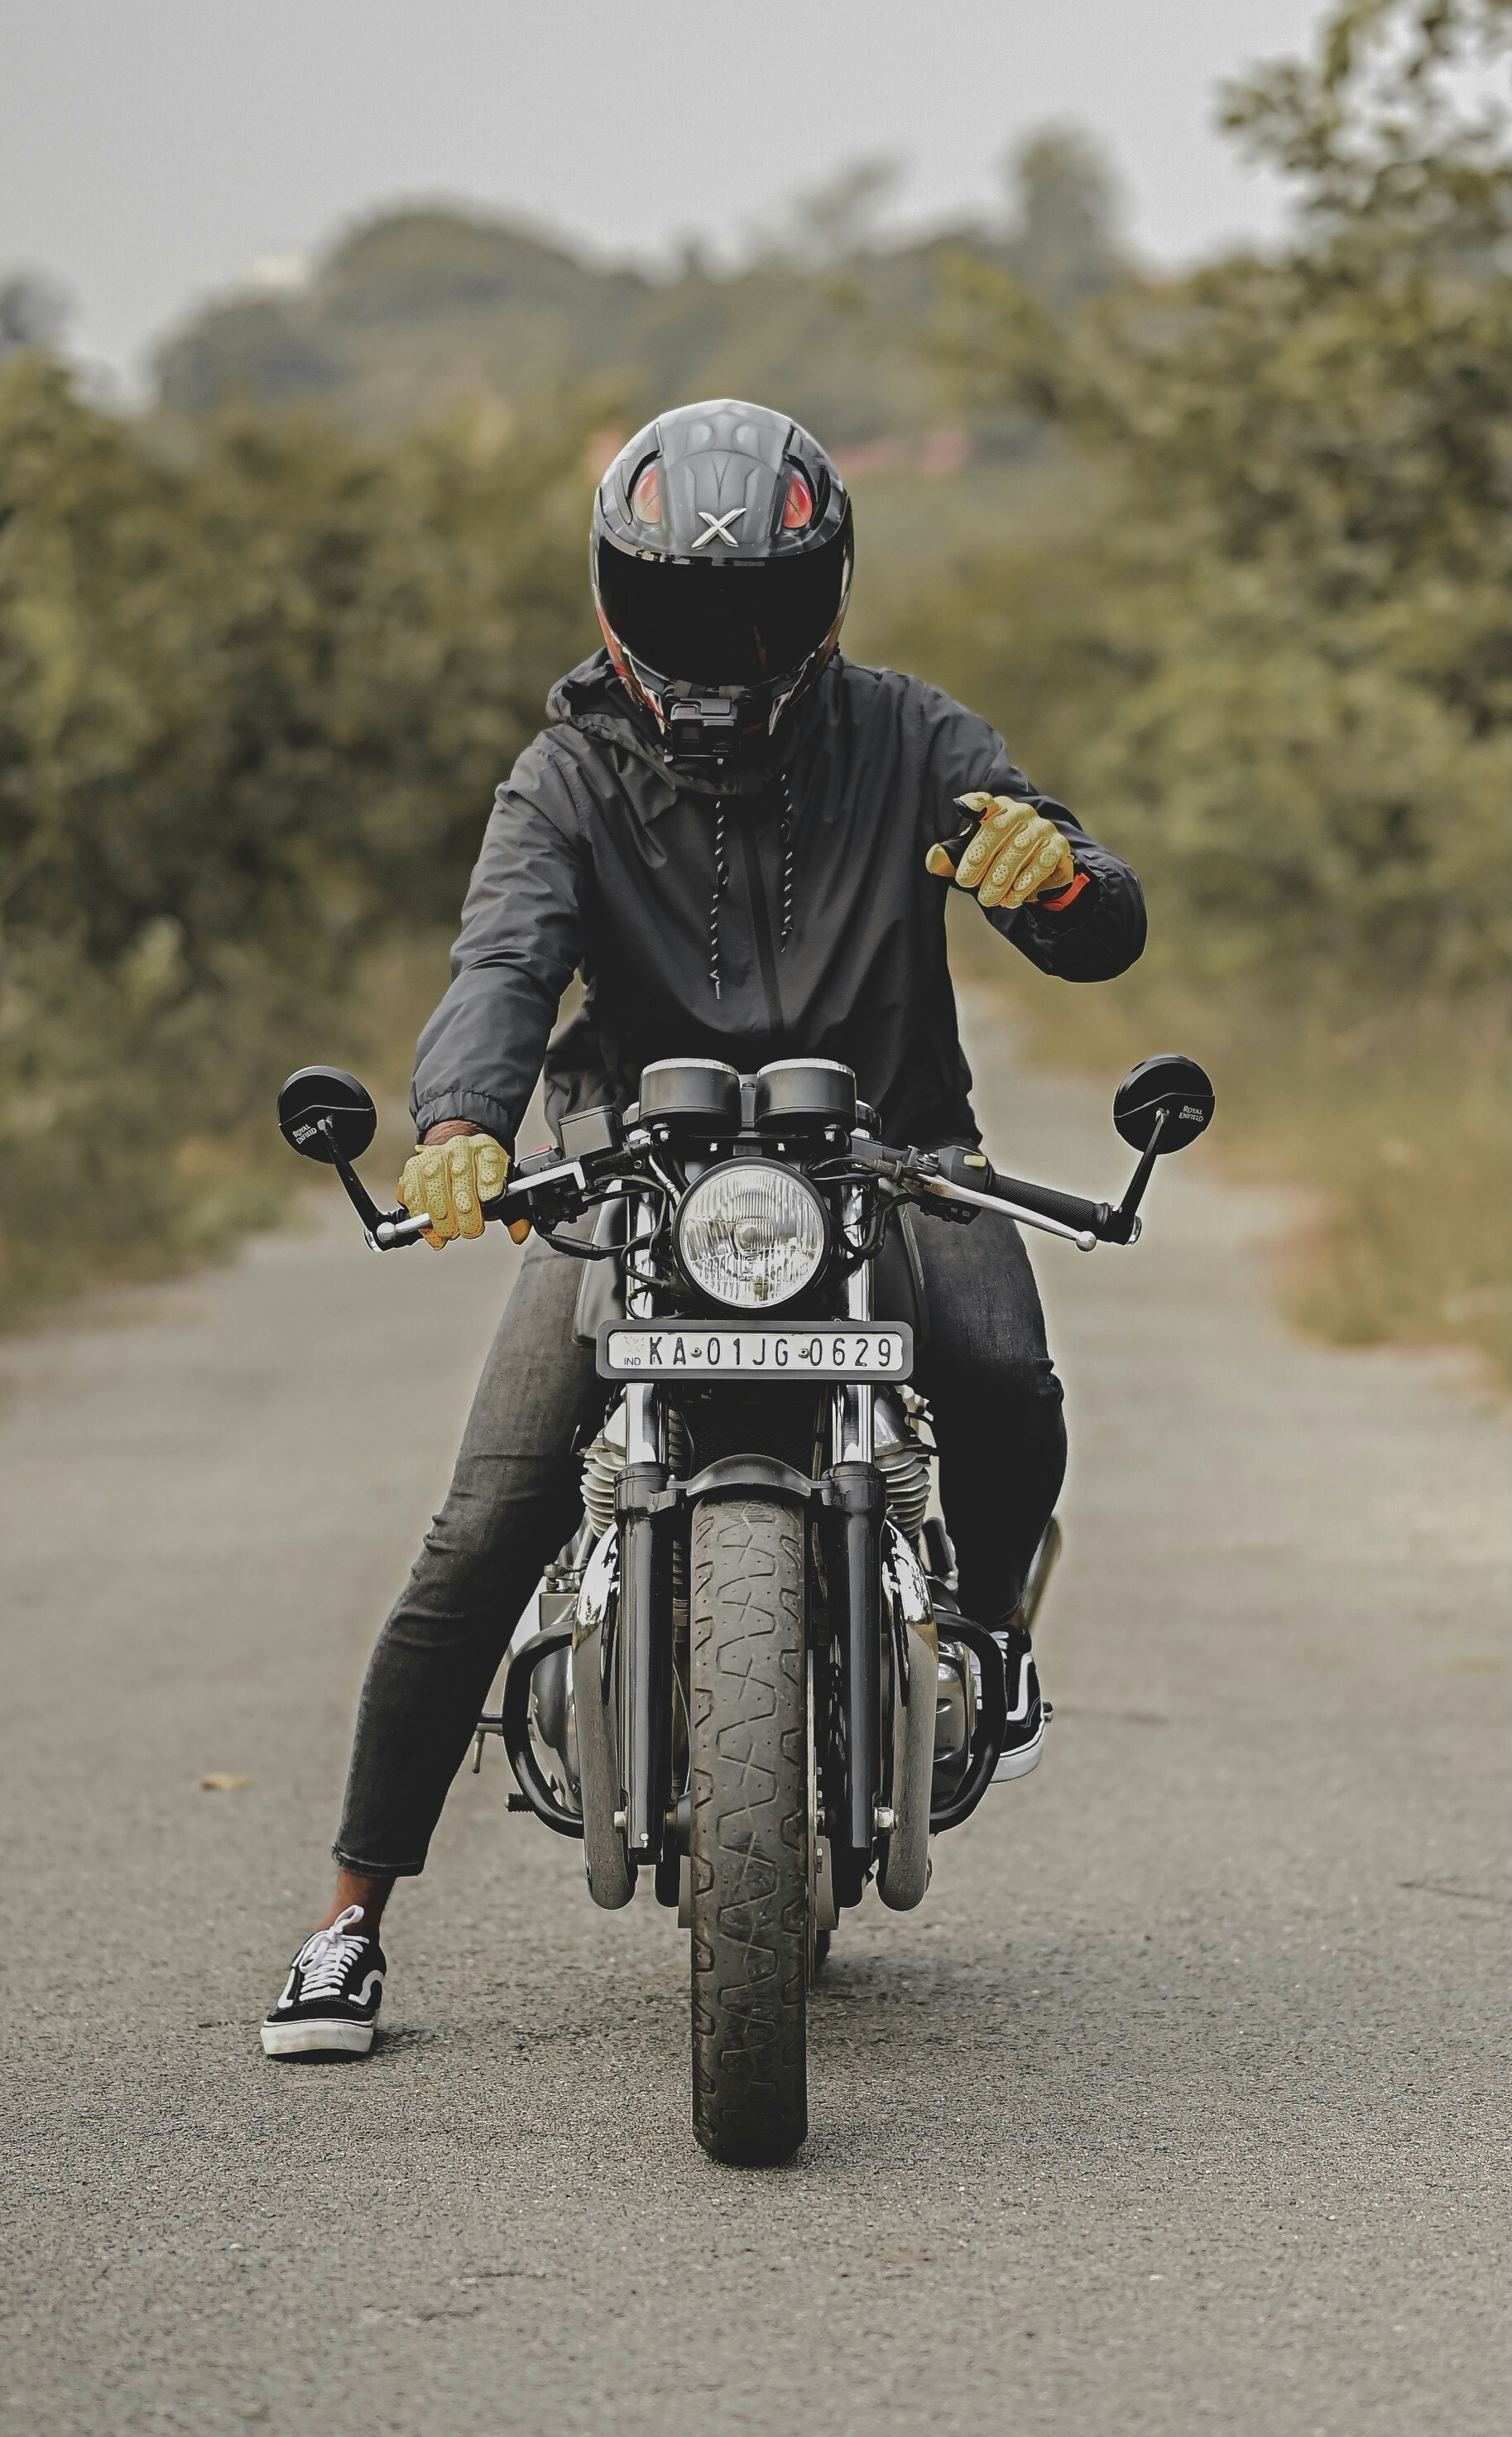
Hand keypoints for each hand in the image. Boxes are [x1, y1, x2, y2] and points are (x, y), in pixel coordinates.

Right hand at [397, 1127, 508, 1249]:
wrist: (457, 1155)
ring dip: (440, 1213)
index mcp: (486, 1151)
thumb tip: (519, 1234)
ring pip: (433, 1180)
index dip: (489, 1181)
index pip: (490, 1161)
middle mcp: (460, 1149)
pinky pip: (412, 1190)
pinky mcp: (414, 1168)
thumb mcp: (502, 1189)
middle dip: (464, 1207)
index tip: (490, 1198)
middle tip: (469, 1229)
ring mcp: (435, 1157)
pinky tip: (430, 1228)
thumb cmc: (480, 1176)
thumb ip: (514, 1213)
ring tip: (448, 1232)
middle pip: (460, 1173)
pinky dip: (419, 1214)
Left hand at [926, 792, 1076, 910]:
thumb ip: (950, 859)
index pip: (984, 801)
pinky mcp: (1058, 846)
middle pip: (999, 828)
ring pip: (1020, 848)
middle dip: (981, 856)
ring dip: (1002, 875)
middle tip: (966, 883)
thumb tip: (934, 859)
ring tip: (988, 899)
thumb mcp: (970, 860)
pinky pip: (1043, 862)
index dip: (976, 803)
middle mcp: (1020, 812)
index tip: (968, 809)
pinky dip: (1027, 881)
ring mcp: (1042, 827)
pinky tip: (1013, 897)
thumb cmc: (996, 861)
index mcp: (996, 809)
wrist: (1035, 877)